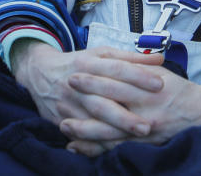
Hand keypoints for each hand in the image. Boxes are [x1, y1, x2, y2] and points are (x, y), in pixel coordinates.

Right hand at [11, 42, 164, 144]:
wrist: (40, 73)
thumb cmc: (80, 63)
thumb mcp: (102, 53)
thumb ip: (131, 57)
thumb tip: (160, 60)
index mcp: (89, 63)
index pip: (117, 69)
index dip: (138, 76)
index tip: (160, 84)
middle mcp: (77, 85)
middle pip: (102, 101)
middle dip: (125, 115)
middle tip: (148, 125)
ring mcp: (68, 104)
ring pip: (92, 122)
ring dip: (114, 132)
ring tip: (137, 138)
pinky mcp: (61, 120)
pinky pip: (82, 135)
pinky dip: (99, 142)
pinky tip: (116, 147)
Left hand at [64, 65, 200, 155]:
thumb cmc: (179, 90)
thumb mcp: (161, 73)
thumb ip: (138, 67)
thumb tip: (114, 59)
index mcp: (150, 87)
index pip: (117, 80)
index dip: (95, 77)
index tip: (76, 72)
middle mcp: (147, 109)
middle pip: (110, 105)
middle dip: (85, 99)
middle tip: (63, 95)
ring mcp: (144, 130)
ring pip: (109, 132)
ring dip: (84, 129)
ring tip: (64, 125)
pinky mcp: (143, 145)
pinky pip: (115, 148)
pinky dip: (94, 148)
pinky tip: (77, 146)